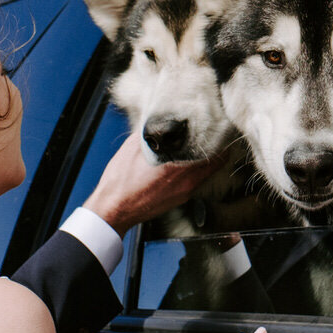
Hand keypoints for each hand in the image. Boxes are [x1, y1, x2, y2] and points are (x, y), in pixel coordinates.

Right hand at [82, 131, 225, 235]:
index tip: (218, 128)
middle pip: (216, 163)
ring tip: (203, 148)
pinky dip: (197, 172)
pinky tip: (186, 165)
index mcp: (177, 165)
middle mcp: (186, 181)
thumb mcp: (134, 147)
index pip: (212, 151)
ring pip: (207, 173)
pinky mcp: (180, 199)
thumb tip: (162, 123)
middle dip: (216, 149)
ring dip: (207, 161)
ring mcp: (185, 192)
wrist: (114, 209)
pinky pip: (196, 182)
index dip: (217, 138)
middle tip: (215, 136)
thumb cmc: (121, 180)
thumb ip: (153, 134)